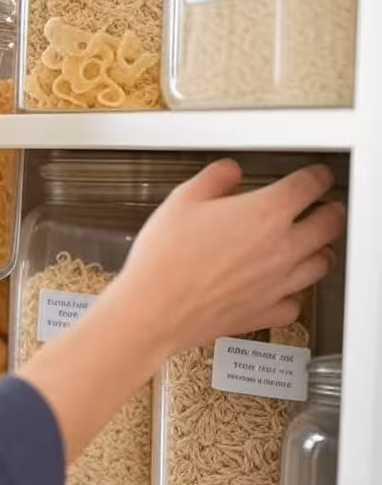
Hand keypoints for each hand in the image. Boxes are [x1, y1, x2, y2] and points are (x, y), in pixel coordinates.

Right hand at [112, 159, 343, 355]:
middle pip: (329, 224)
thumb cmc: (166, 258)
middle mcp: (282, 247)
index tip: (316, 176)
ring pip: (321, 264)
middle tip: (325, 206)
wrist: (154, 309)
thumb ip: (214, 178)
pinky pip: (297, 302)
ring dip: (321, 249)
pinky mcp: (267, 312)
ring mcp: (279, 283)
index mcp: (266, 212)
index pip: (310, 186)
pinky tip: (285, 287)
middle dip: (330, 211)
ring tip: (314, 244)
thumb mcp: (183, 199)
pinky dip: (296, 292)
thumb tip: (229, 172)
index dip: (317, 176)